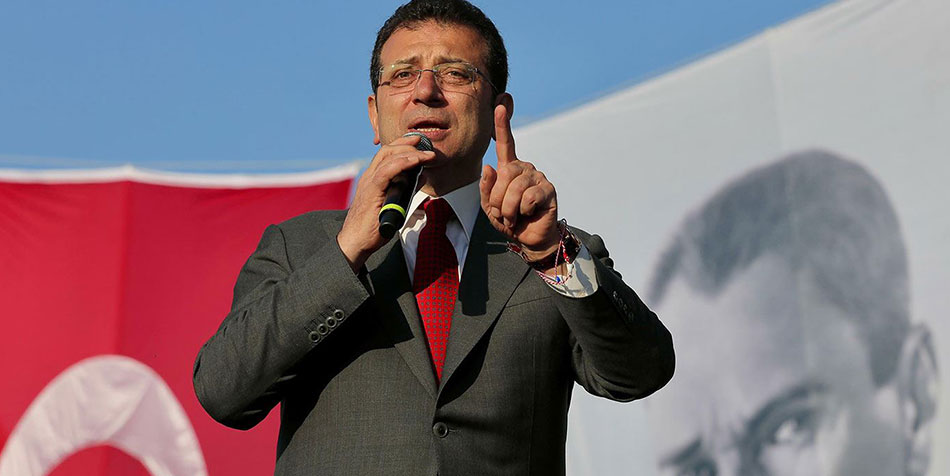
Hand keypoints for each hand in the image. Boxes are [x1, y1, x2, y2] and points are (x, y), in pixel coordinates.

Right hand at [338, 134, 435, 270]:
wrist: (355, 242)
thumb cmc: (373, 227)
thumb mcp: (395, 204)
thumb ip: (406, 189)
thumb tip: (421, 176)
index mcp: (373, 179)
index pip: (386, 154)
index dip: (402, 144)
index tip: (417, 141)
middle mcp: (369, 177)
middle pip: (387, 151)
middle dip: (407, 143)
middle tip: (424, 142)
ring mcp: (369, 183)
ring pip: (388, 158)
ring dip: (410, 153)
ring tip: (426, 154)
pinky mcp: (371, 192)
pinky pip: (386, 172)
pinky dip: (402, 163)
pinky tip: (414, 161)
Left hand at [480, 103, 559, 260]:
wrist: (530, 238)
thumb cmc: (510, 221)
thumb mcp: (490, 207)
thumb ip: (486, 189)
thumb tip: (489, 167)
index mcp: (509, 168)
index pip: (505, 143)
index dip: (502, 124)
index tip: (501, 104)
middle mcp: (524, 168)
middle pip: (505, 174)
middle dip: (498, 199)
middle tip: (503, 214)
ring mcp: (538, 177)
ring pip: (515, 188)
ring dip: (509, 209)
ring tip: (514, 217)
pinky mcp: (548, 190)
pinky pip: (528, 197)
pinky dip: (523, 210)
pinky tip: (528, 213)